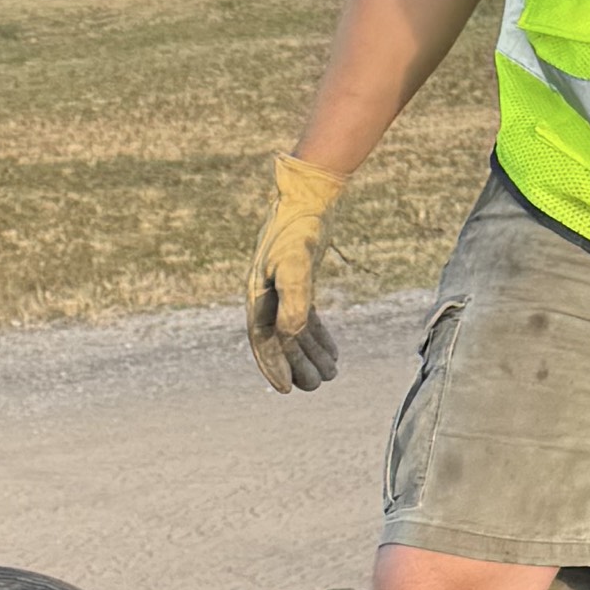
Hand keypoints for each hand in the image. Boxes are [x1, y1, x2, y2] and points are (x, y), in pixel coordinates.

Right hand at [246, 151, 346, 393]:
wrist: (308, 198)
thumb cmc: (298, 230)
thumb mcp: (296, 265)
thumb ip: (294, 300)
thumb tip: (291, 335)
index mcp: (257, 297)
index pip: (263, 341)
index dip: (274, 366)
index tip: (287, 390)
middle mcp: (266, 297)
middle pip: (280, 342)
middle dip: (297, 365)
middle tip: (317, 384)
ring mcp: (281, 290)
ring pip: (294, 332)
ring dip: (310, 354)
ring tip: (331, 373)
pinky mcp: (298, 283)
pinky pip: (305, 317)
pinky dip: (317, 335)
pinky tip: (332, 351)